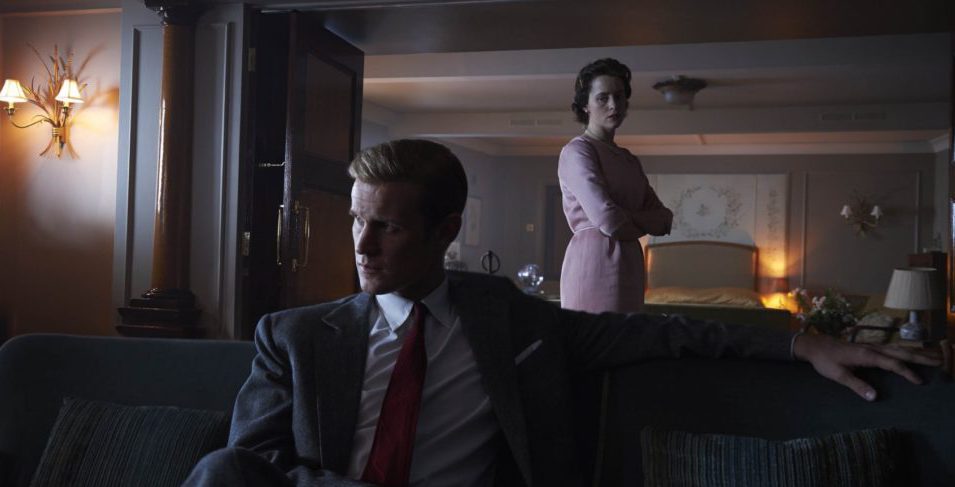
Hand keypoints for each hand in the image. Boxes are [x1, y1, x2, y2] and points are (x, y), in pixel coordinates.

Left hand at [792, 333, 941, 400]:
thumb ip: (856, 385)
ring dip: (918, 352)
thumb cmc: (825, 361)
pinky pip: (893, 348)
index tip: (920, 382)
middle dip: (922, 357)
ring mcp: (872, 346)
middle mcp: (873, 348)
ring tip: (936, 356)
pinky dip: (907, 350)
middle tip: (941, 362)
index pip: (892, 363)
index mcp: (867, 355)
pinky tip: (914, 353)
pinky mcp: (871, 347)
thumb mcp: (837, 375)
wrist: (815, 345)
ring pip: (899, 348)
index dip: (907, 373)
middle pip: (901, 352)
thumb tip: (874, 397)